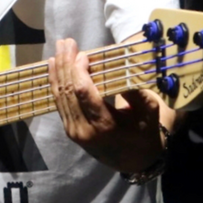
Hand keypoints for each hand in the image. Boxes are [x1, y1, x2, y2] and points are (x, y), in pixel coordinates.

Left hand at [48, 38, 165, 172]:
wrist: (135, 161)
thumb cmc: (144, 132)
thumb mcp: (149, 112)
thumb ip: (136, 92)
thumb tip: (120, 73)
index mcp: (104, 125)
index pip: (83, 92)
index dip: (79, 70)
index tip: (83, 54)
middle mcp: (84, 129)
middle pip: (68, 91)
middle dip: (66, 63)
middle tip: (66, 42)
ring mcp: (73, 131)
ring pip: (60, 95)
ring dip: (58, 70)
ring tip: (59, 49)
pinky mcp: (69, 129)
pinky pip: (59, 102)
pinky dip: (55, 82)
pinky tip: (54, 66)